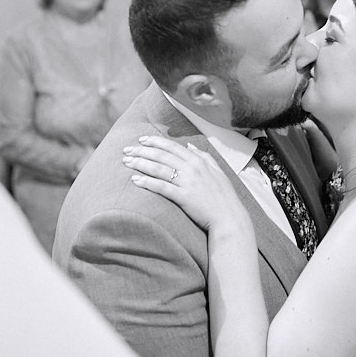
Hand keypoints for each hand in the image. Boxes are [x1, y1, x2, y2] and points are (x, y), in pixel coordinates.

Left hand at [122, 136, 247, 231]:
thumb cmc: (224, 196)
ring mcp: (188, 182)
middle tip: (126, 149)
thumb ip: (204, 156)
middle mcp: (192, 168)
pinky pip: (162, 187)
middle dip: (142, 150)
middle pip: (162, 155)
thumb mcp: (217, 171)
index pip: (172, 146)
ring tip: (126, 162)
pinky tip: (135, 180)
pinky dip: (147, 182)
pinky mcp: (184, 197)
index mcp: (199, 160)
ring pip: (159, 169)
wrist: (229, 217)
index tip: (141, 139)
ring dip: (140, 164)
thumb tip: (189, 146)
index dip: (155, 141)